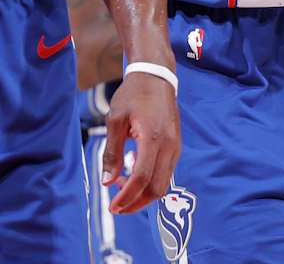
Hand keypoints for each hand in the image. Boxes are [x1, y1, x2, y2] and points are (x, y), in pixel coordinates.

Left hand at [102, 71, 180, 215]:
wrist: (156, 77)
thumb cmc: (133, 95)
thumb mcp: (115, 120)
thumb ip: (112, 151)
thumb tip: (107, 181)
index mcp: (153, 137)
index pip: (142, 177)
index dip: (127, 196)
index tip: (113, 206)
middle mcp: (169, 146)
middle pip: (157, 188)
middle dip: (137, 203)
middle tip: (117, 206)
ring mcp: (176, 147)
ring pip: (163, 183)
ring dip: (143, 193)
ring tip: (120, 188)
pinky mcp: (176, 147)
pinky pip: (165, 173)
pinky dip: (150, 181)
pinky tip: (132, 175)